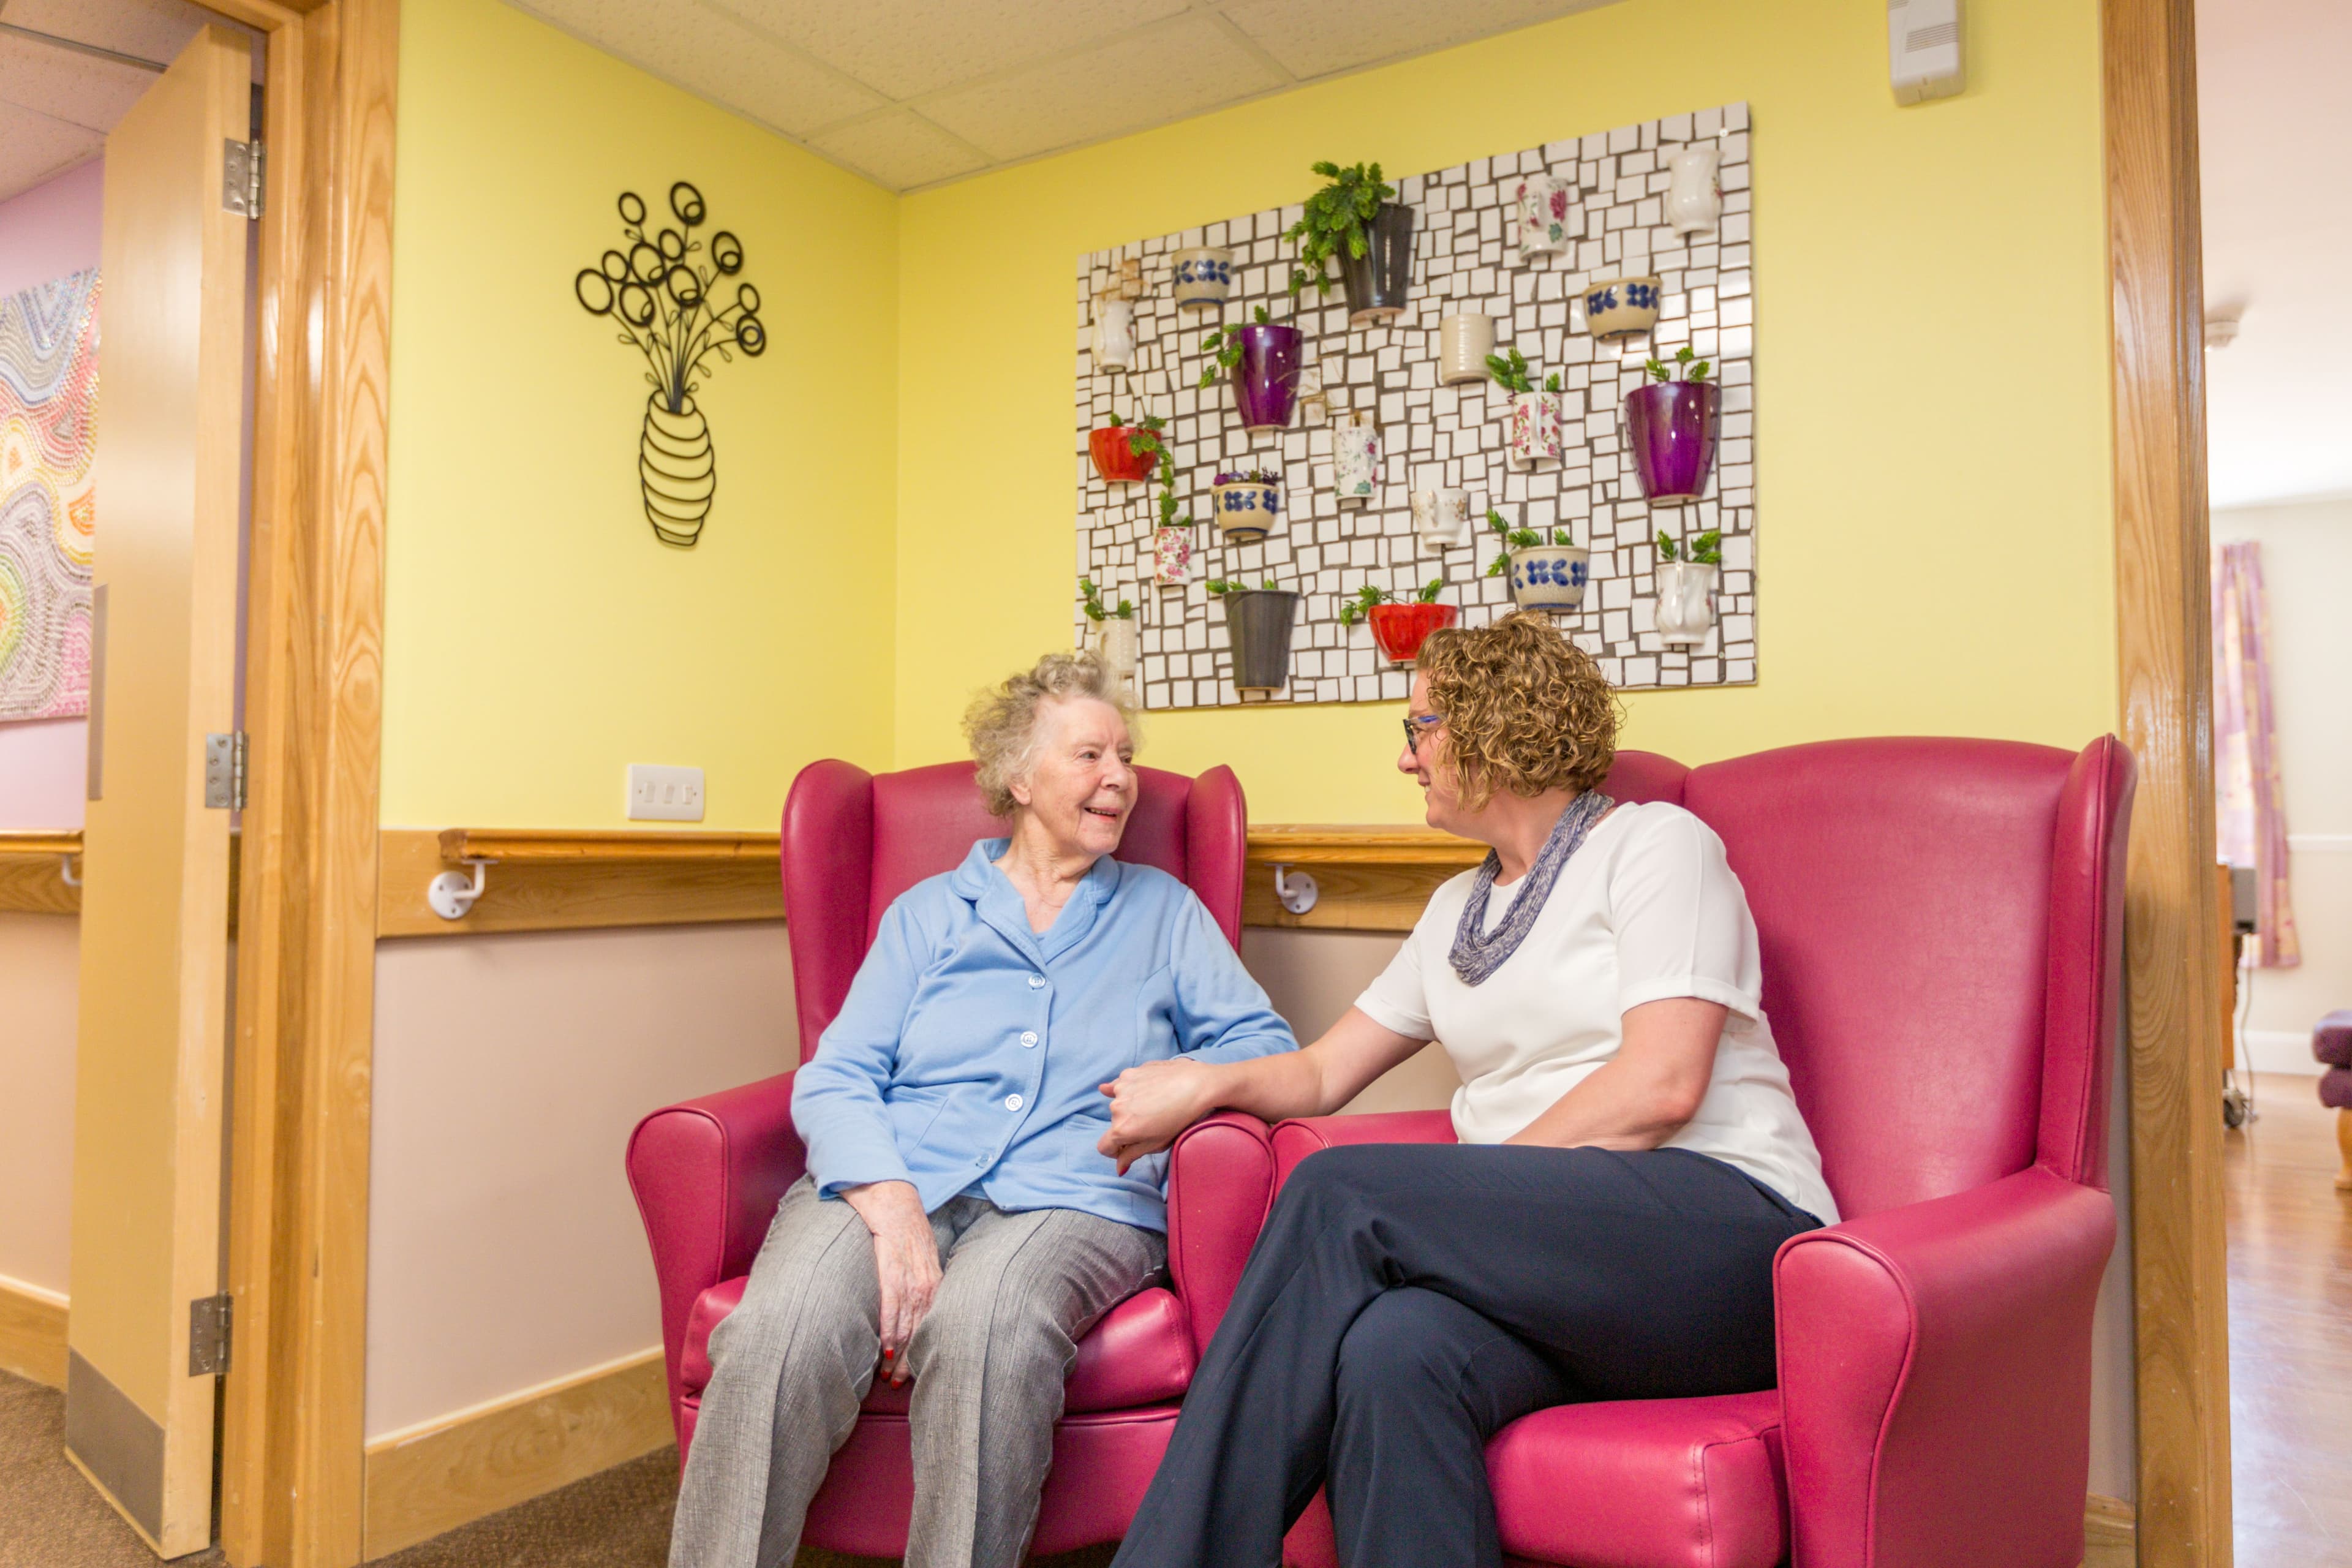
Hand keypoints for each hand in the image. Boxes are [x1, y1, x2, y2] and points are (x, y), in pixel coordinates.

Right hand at [839, 1181, 938, 1383]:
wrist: (890, 1196)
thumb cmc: (901, 1228)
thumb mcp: (918, 1258)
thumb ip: (918, 1282)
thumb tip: (912, 1310)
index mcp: (933, 1282)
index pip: (930, 1326)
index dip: (921, 1352)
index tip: (910, 1375)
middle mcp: (927, 1283)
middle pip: (920, 1331)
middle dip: (909, 1362)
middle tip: (896, 1385)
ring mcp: (910, 1276)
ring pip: (906, 1324)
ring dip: (897, 1354)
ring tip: (886, 1376)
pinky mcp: (892, 1267)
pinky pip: (891, 1305)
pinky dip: (888, 1329)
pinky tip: (885, 1348)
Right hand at [1097, 1059, 1216, 1174]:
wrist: (1198, 1086)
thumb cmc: (1181, 1118)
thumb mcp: (1157, 1144)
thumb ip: (1133, 1155)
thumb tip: (1119, 1168)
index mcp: (1121, 1130)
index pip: (1104, 1147)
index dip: (1116, 1150)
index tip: (1130, 1147)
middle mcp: (1116, 1109)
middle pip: (1115, 1124)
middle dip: (1128, 1125)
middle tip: (1152, 1122)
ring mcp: (1122, 1088)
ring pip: (1119, 1104)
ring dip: (1130, 1106)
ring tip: (1154, 1103)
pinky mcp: (1129, 1073)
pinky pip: (1122, 1085)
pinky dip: (1130, 1089)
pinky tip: (1148, 1089)